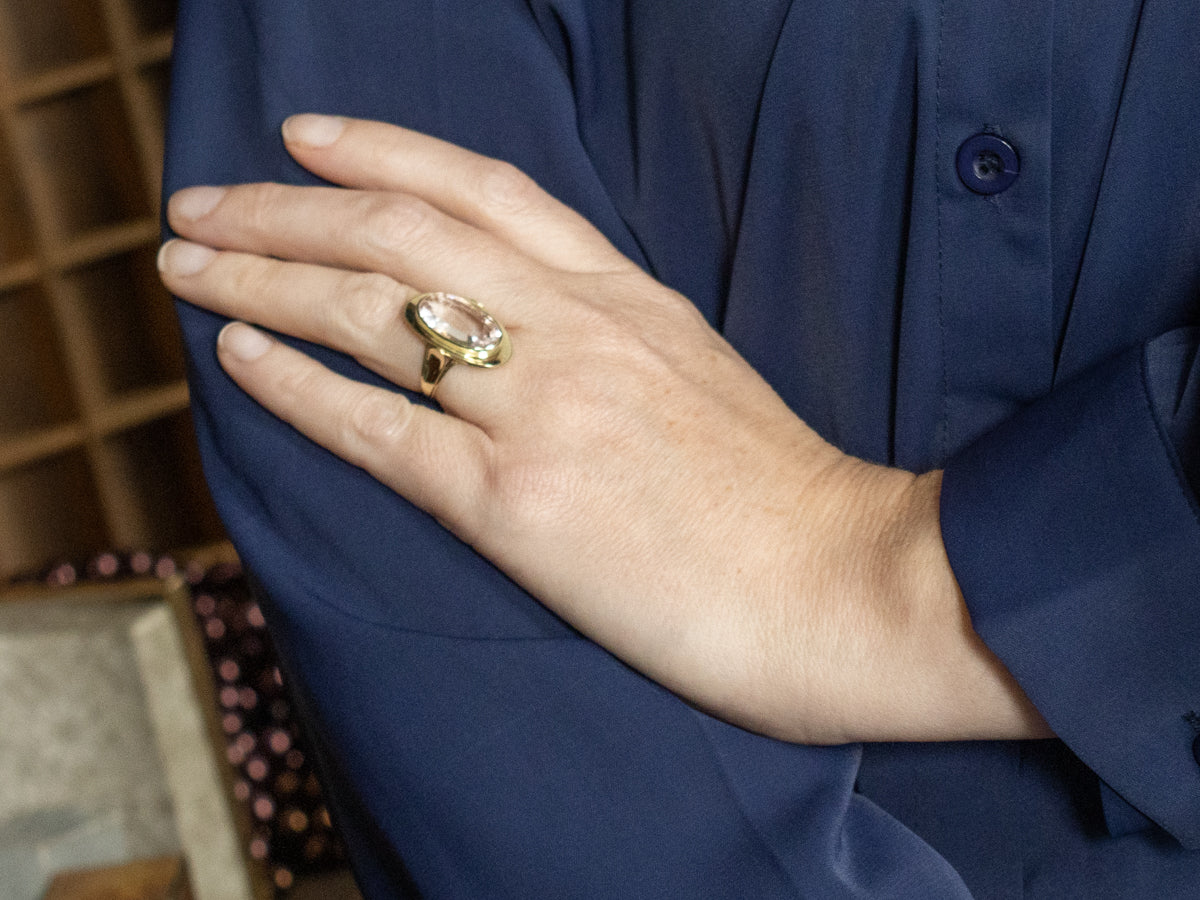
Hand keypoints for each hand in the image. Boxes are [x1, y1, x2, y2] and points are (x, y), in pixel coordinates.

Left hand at [159, 115, 1048, 743]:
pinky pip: (380, 430)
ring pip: (371, 314)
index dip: (384, 149)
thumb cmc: (784, 497)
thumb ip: (617, 338)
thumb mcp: (703, 376)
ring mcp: (542, 411)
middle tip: (200, 205)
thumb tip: (537, 330)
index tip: (306, 138)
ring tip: (186, 266)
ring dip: (262, 279)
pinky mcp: (518, 505)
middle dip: (283, 210)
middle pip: (401, 234)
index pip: (485, 189)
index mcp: (625, 298)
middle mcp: (575, 331)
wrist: (847, 585)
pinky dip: (296, 386)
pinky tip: (235, 358)